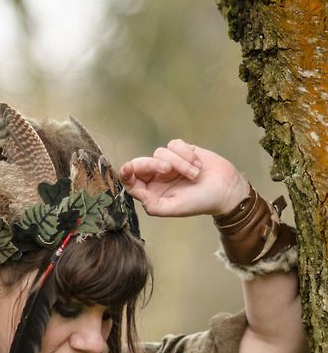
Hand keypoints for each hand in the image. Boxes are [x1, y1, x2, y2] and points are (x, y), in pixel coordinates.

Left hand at [119, 139, 249, 216]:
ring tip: (195, 175)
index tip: (128, 168)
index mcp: (152, 193)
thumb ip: (154, 206)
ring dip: (179, 163)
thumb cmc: (201, 202)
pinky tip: (198, 164)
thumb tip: (138, 195)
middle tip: (167, 170)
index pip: (131, 182)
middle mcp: (157, 178)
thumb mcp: (175, 208)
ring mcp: (169, 163)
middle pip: (141, 163)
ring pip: (161, 152)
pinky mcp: (182, 151)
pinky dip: (186, 154)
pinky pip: (175, 144)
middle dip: (152, 164)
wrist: (226, 189)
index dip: (126, 174)